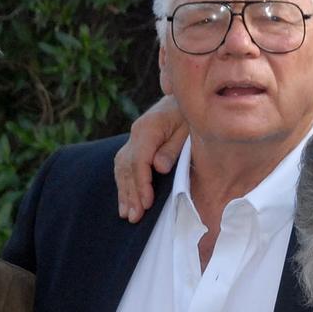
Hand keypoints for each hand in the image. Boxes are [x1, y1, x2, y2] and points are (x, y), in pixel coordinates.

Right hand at [114, 95, 188, 222]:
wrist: (186, 94)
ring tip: (127, 215)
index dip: (142, 183)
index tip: (147, 203)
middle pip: (127, 167)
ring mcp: (134, 138)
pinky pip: (124, 166)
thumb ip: (173, 147)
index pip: (139, 160)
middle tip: (134, 217)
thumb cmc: (190, 114)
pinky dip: (124, 184)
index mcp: (149, 127)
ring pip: (122, 168)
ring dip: (124, 192)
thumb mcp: (188, 128)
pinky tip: (126, 201)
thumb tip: (159, 167)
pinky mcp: (136, 143)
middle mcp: (137, 133)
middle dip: (131, 194)